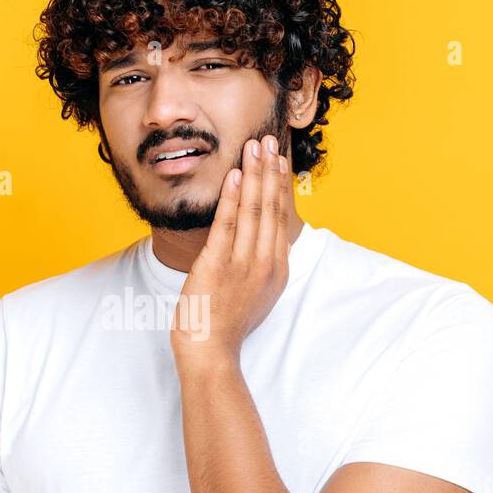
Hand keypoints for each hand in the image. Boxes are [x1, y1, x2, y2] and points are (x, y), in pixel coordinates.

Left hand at [170, 134, 292, 366]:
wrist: (211, 353)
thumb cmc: (225, 326)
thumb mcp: (254, 295)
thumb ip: (259, 266)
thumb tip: (258, 242)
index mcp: (276, 269)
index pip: (280, 217)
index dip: (279, 185)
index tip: (278, 160)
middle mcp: (266, 263)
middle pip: (271, 207)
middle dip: (270, 170)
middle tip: (269, 139)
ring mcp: (244, 264)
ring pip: (254, 209)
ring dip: (254, 174)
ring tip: (253, 146)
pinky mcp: (219, 265)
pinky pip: (228, 224)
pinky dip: (233, 197)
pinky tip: (235, 175)